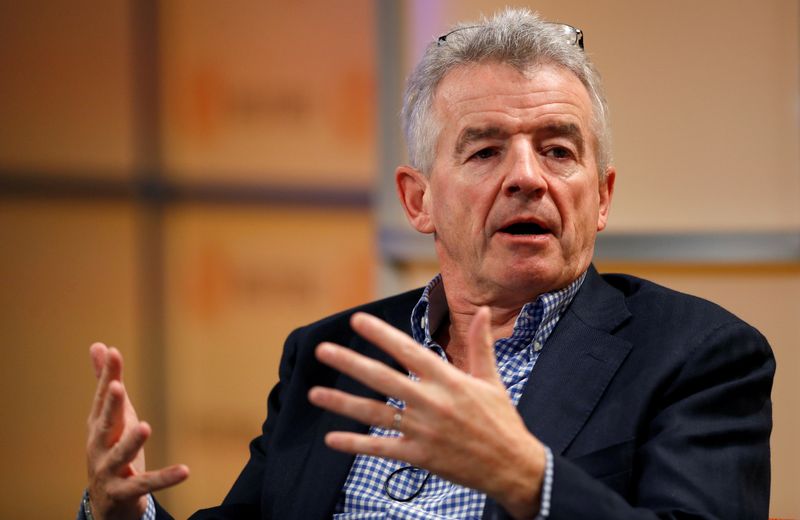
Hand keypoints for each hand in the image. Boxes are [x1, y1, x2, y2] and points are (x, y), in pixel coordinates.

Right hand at [86, 343, 188, 519]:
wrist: (105, 503)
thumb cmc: (110, 450)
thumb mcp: (112, 416)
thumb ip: (106, 383)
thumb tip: (98, 345)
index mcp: (98, 426)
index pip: (103, 397)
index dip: (107, 375)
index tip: (113, 352)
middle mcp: (99, 447)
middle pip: (105, 423)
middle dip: (111, 405)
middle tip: (118, 386)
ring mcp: (109, 470)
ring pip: (120, 455)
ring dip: (132, 441)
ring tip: (144, 426)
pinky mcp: (124, 492)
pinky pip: (146, 483)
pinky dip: (165, 478)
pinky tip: (185, 470)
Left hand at [308, 309, 545, 518]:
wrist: (512, 466)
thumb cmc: (501, 419)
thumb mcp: (491, 379)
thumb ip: (480, 344)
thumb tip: (480, 311)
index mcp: (448, 380)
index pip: (408, 351)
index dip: (381, 335)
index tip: (358, 321)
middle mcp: (432, 402)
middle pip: (383, 378)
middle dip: (350, 362)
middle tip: (323, 349)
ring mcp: (423, 430)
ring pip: (375, 413)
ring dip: (342, 402)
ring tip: (314, 393)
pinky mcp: (419, 456)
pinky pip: (381, 448)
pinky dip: (356, 444)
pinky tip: (332, 438)